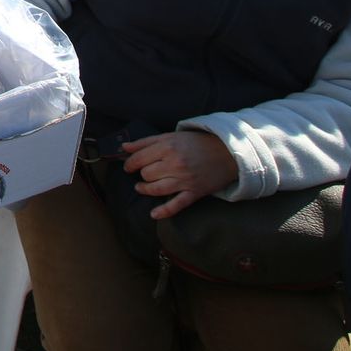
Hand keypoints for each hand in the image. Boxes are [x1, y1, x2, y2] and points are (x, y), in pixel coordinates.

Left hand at [120, 130, 237, 219]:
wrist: (227, 151)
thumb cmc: (196, 142)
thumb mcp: (171, 136)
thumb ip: (146, 142)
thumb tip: (124, 147)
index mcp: (168, 147)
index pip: (139, 159)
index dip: (130, 164)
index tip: (129, 166)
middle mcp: (175, 164)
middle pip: (147, 174)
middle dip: (142, 174)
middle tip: (143, 173)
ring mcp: (185, 180)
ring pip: (156, 189)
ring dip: (145, 189)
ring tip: (141, 187)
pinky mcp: (194, 192)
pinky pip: (176, 205)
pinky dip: (164, 211)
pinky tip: (154, 214)